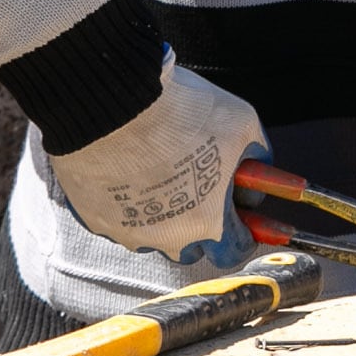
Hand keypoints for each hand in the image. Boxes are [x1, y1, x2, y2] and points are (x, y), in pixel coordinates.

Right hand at [47, 57, 265, 263]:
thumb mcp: (243, 124)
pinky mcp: (95, 218)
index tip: (242, 216)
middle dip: (201, 226)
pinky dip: (128, 202)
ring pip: (152, 235)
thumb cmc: (183, 112)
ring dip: (162, 215)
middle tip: (202, 190)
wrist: (114, 102)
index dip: (243, 232)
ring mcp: (126, 231)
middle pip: (192, 249)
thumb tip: (260, 169)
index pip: (234, 252)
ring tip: (162, 173)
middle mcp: (166, 238)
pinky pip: (119, 218)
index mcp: (208, 224)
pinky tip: (130, 170)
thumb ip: (258, 156)